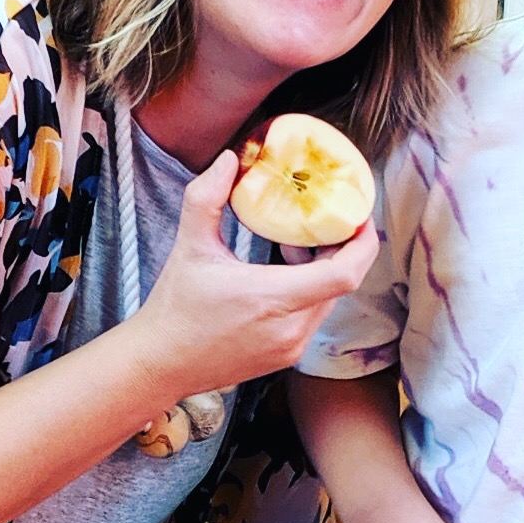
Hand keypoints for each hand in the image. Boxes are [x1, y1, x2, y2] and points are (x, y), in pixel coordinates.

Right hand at [129, 153, 379, 402]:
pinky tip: (283, 274)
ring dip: (323, 270)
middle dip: (340, 249)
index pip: (343, 275)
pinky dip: (309, 292)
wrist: (161, 363)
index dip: (362, 246)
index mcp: (272, 299)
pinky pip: (313, 317)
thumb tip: (229, 159)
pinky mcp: (286, 355)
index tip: (360, 219)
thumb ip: (207, 197)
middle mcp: (290, 328)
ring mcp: (291, 346)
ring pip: (328, 300)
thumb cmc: (175, 308)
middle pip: (341, 283)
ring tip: (296, 244)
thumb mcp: (189, 245)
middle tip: (327, 221)